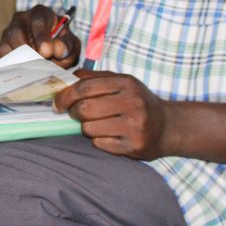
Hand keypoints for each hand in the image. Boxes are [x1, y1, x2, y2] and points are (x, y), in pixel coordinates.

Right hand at [0, 5, 79, 67]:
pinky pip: (4, 54)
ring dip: (22, 58)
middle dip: (30, 51)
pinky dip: (13, 63)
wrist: (53, 50)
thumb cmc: (62, 43)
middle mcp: (22, 18)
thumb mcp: (71, 43)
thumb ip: (68, 45)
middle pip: (19, 32)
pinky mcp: (3, 44)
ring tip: (35, 70)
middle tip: (40, 65)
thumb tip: (57, 50)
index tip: (47, 52)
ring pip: (10, 44)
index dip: (42, 37)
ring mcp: (10, 31)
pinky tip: (24, 71)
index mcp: (41, 13)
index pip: (39, 21)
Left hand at [54, 70, 169, 159]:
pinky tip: (109, 135)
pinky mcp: (134, 147)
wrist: (168, 127)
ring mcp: (135, 126)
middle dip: (74, 113)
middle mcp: (133, 103)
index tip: (57, 103)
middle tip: (75, 114)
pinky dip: (98, 140)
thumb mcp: (121, 82)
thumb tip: (66, 78)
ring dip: (86, 128)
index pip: (85, 87)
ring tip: (97, 124)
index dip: (65, 95)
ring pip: (89, 128)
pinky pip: (100, 144)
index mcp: (127, 83)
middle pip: (85, 109)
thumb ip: (94, 78)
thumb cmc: (138, 102)